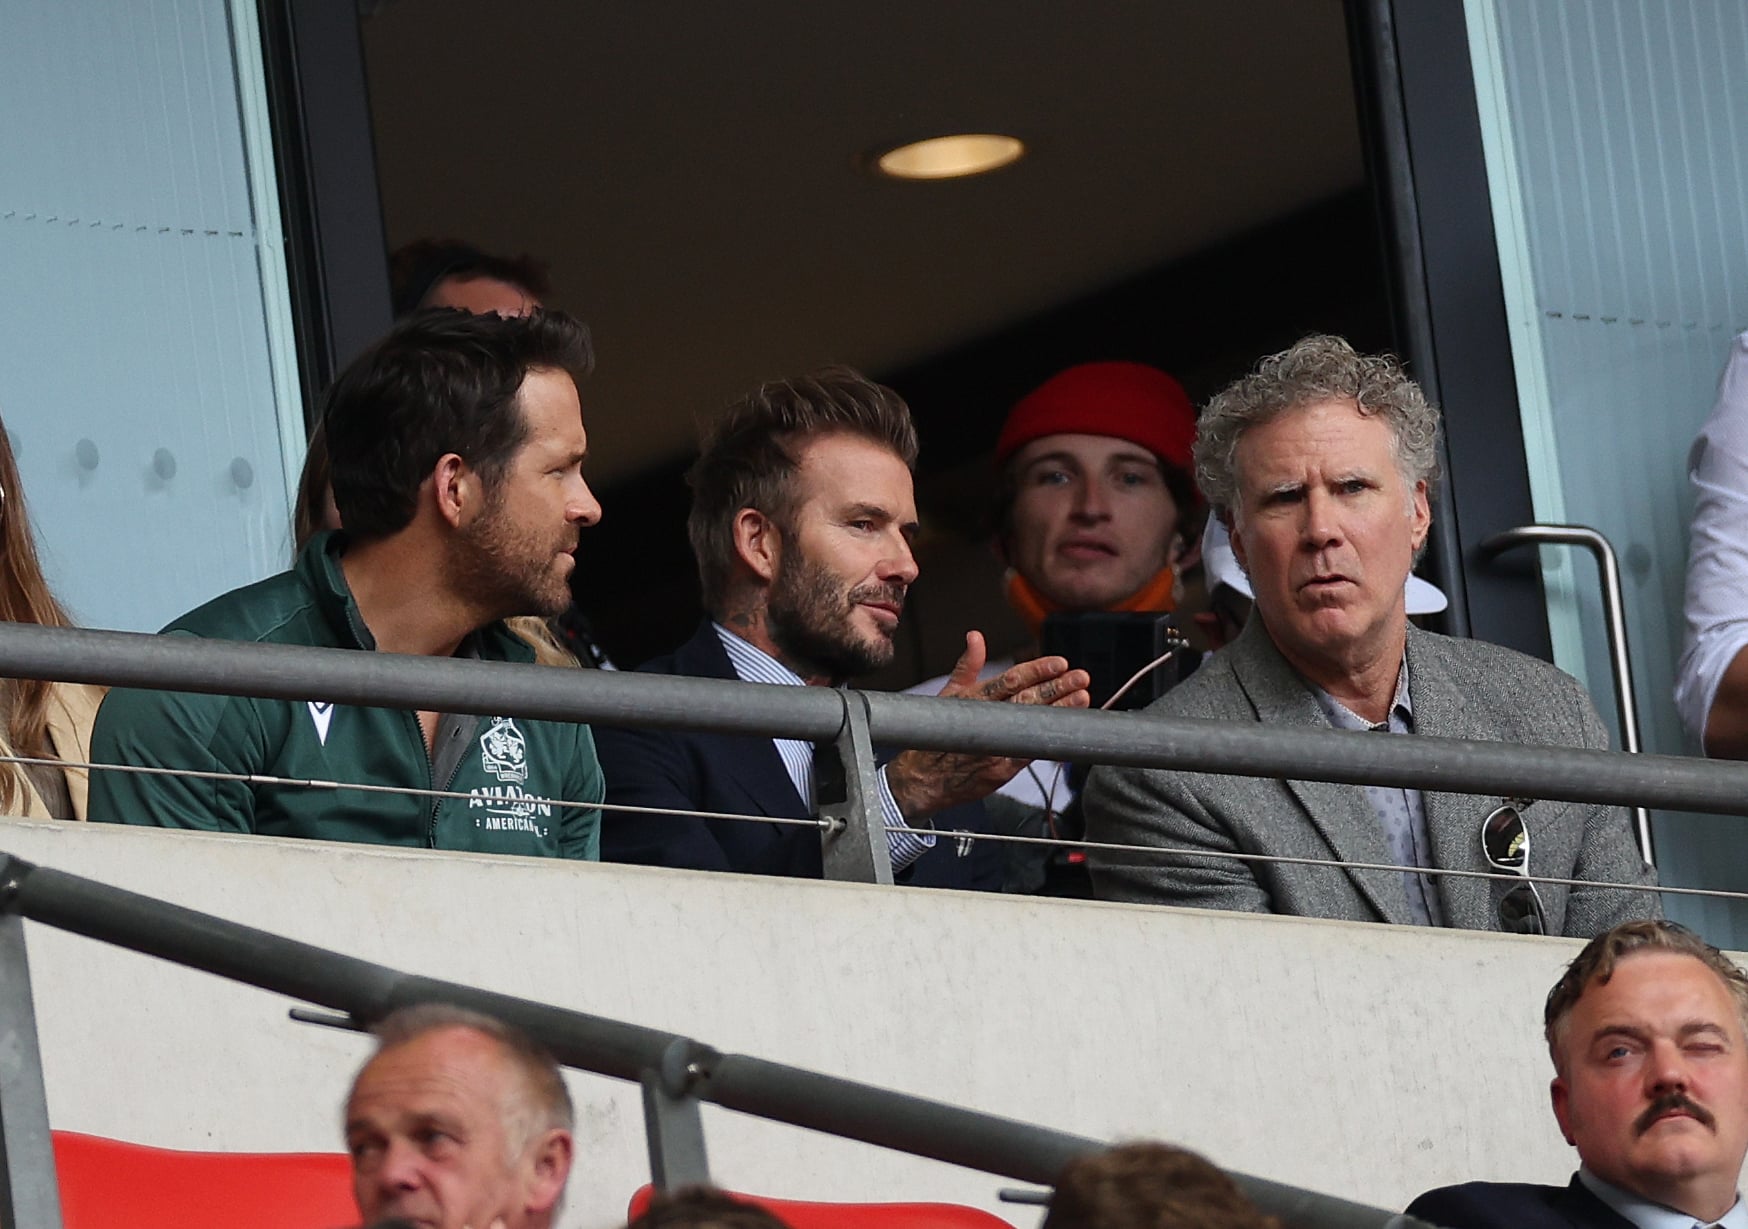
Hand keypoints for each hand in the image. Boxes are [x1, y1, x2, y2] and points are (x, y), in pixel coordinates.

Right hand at [886, 631, 1089, 819]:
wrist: (923, 779)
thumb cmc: (937, 735)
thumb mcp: (948, 694)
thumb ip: (968, 665)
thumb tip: (975, 637)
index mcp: (973, 698)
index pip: (1010, 680)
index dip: (1037, 670)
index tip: (1059, 663)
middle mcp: (985, 721)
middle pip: (1027, 700)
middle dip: (1056, 687)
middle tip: (1079, 677)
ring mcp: (995, 745)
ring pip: (1032, 724)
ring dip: (1060, 711)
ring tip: (1081, 697)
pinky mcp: (1002, 769)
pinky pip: (1030, 751)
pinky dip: (1049, 740)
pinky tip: (1067, 730)